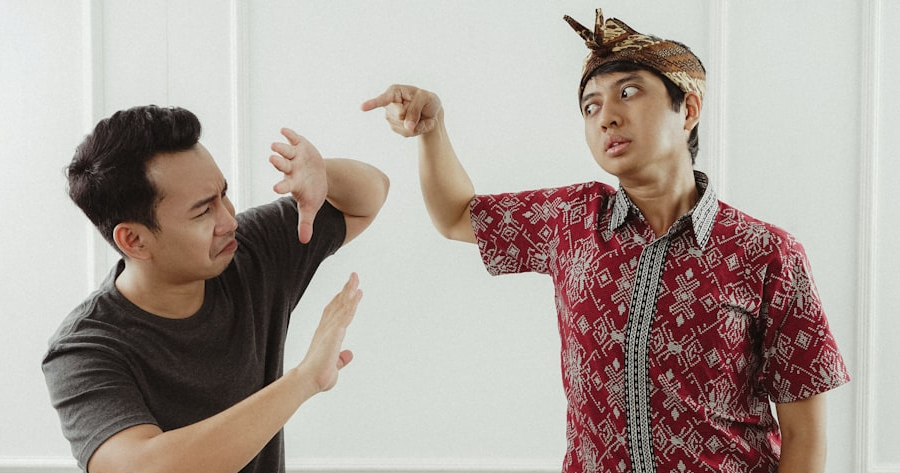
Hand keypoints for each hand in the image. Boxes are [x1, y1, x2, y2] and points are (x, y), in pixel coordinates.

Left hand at [269, 128, 327, 242]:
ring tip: (275, 145)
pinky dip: (289, 134)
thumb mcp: (311, 208)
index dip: (281, 186)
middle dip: (278, 162)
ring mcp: (295, 157)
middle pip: (282, 165)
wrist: (320, 176)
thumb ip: (305, 223)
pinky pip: (293, 138)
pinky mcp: (301, 146)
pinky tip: (284, 130)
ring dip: (281, 148)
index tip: (276, 188)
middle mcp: (291, 169)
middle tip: (272, 159)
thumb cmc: (312, 193)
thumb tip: (304, 242)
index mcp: (292, 183)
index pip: (285, 185)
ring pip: (285, 151)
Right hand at [300, 273, 362, 392]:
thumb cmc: (317, 376)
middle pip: (338, 304)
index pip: (334, 313)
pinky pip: (346, 314)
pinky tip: (357, 293)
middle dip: (346, 290)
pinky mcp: (335, 332)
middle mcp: (326, 328)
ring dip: (349, 291)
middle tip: (353, 277)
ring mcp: (330, 329)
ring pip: (342, 305)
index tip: (347, 291)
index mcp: (325, 335)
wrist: (308, 381)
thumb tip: (348, 354)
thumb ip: (341, 360)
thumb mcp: (334, 367)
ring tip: (355, 278)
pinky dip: (352, 302)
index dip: (341, 301)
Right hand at [361, 84, 442, 136]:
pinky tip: (420, 123)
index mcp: (394, 92)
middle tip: (422, 110)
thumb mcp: (426, 98)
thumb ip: (415, 109)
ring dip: (417, 125)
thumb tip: (407, 126)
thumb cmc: (427, 100)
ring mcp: (391, 117)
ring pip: (403, 127)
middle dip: (413, 116)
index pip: (383, 99)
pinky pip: (406, 133)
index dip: (372, 104)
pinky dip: (418, 130)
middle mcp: (389, 104)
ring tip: (422, 117)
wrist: (432, 112)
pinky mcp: (395, 128)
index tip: (362, 108)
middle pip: (399, 116)